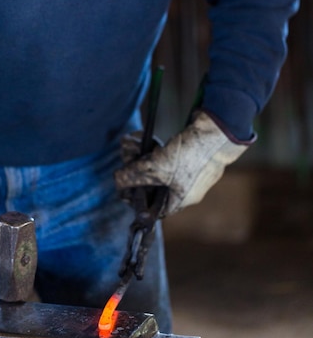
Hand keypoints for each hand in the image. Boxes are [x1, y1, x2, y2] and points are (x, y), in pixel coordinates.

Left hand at [114, 111, 251, 216]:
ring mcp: (188, 169)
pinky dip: (152, 146)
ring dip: (141, 154)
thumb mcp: (156, 168)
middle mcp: (185, 187)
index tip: (124, 185)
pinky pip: (164, 153)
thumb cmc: (191, 155)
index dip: (136, 198)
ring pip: (156, 166)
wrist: (219, 130)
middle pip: (152, 184)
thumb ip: (133, 177)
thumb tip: (118, 181)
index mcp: (181, 199)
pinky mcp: (189, 151)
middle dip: (136, 170)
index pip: (153, 207)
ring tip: (133, 143)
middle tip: (128, 156)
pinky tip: (144, 138)